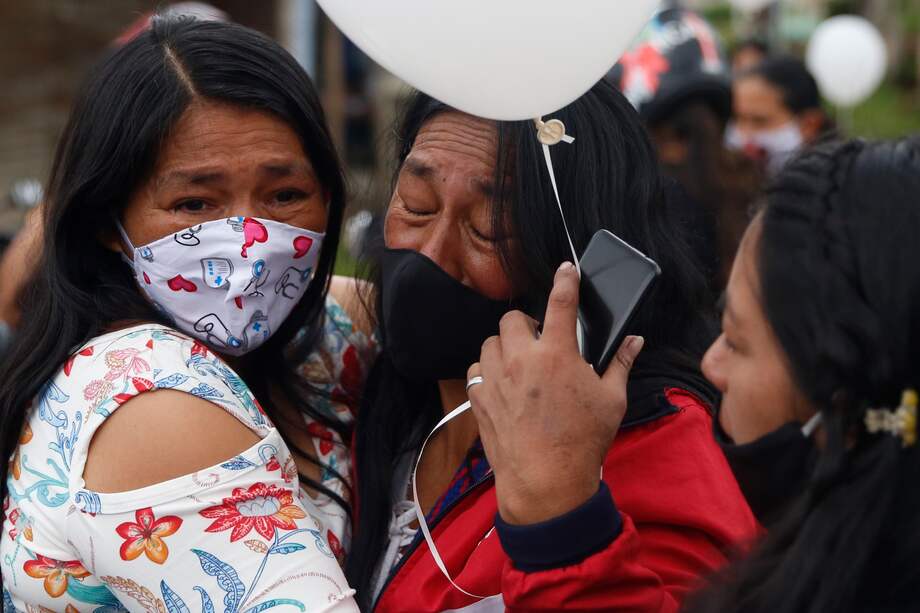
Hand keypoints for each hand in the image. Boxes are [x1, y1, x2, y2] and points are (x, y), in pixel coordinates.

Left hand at [467, 262, 642, 524]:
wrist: (546, 482)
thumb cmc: (582, 441)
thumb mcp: (612, 400)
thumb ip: (621, 364)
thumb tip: (634, 341)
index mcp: (558, 354)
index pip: (561, 302)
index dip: (565, 280)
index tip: (566, 269)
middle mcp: (522, 360)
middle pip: (512, 319)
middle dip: (526, 324)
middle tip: (540, 341)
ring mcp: (497, 379)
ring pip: (490, 342)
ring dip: (503, 346)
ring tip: (519, 363)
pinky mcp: (480, 400)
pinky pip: (475, 371)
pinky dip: (486, 372)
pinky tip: (501, 384)